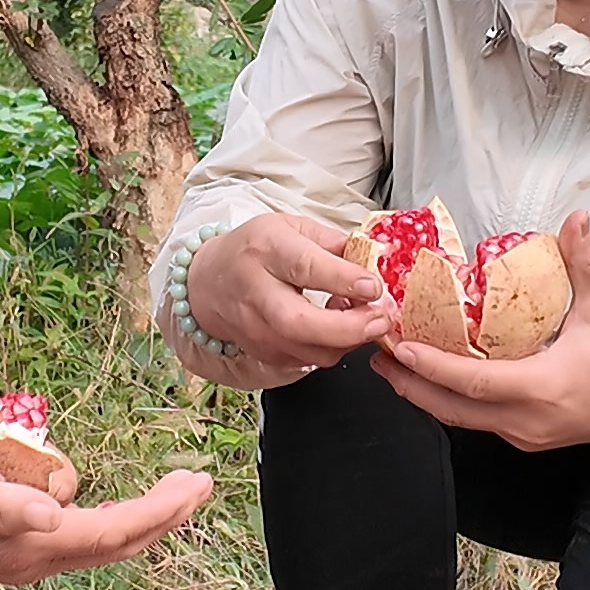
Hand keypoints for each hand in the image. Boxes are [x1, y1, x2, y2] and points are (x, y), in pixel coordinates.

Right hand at [0, 465, 214, 589]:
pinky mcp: (17, 548)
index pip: (114, 531)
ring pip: (104, 543)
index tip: (193, 484)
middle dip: (165, 514)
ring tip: (174, 493)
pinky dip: (112, 521)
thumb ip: (3, 505)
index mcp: (32, 545)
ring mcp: (30, 557)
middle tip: (200, 484)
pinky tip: (117, 508)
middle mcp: (39, 558)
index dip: (159, 510)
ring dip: (144, 518)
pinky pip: (82, 539)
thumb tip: (54, 511)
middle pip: (120, 541)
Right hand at [176, 213, 388, 379]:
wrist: (209, 281)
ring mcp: (255, 328)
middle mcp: (256, 291)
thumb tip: (374, 258)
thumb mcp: (292, 228)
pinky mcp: (261, 352)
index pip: (305, 267)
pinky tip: (340, 330)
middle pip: (299, 322)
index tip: (374, 287)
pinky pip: (305, 361)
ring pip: (306, 350)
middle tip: (380, 320)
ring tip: (364, 320)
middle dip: (347, 328)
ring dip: (346, 342)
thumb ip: (334, 242)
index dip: (343, 280)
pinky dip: (331, 349)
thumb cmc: (257, 249)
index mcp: (266, 249)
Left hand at [371, 211, 589, 451]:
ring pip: (462, 420)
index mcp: (544, 388)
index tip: (400, 347)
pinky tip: (432, 377)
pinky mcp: (528, 437)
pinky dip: (451, 401)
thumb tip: (575, 218)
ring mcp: (526, 435)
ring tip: (393, 363)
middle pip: (453, 409)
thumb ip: (585, 260)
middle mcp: (529, 421)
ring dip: (425, 393)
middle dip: (410, 383)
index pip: (474, 382)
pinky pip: (478, 421)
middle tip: (377, 353)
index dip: (432, 367)